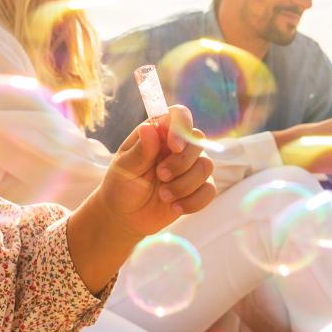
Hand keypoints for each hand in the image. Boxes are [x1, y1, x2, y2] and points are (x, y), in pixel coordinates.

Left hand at [98, 105, 216, 237]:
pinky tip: (175, 207)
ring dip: (185, 185)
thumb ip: (139, 151)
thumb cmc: (122, 185)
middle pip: (198, 142)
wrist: (126, 216)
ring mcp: (190, 166)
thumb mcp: (124, 168)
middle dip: (181, 163)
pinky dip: (193, 201)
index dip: (182, 127)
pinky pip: (210, 190)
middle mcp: (178, 146)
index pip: (179, 115)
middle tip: (160, 175)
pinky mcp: (199, 187)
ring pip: (206, 166)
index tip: (174, 146)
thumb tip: (148, 128)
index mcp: (159, 132)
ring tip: (164, 195)